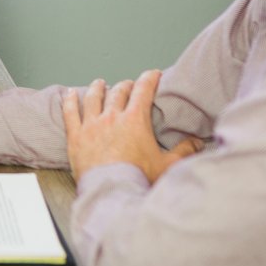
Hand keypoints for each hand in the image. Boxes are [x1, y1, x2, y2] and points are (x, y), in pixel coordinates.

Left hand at [62, 70, 203, 184]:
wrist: (111, 191)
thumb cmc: (138, 179)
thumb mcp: (167, 165)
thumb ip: (184, 151)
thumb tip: (197, 142)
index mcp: (135, 120)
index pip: (143, 90)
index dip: (149, 79)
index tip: (153, 74)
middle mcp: (112, 117)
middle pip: (118, 92)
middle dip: (126, 85)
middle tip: (129, 85)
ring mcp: (91, 125)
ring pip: (93, 98)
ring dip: (97, 88)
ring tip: (99, 83)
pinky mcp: (76, 136)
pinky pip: (70, 112)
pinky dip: (69, 101)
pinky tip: (69, 94)